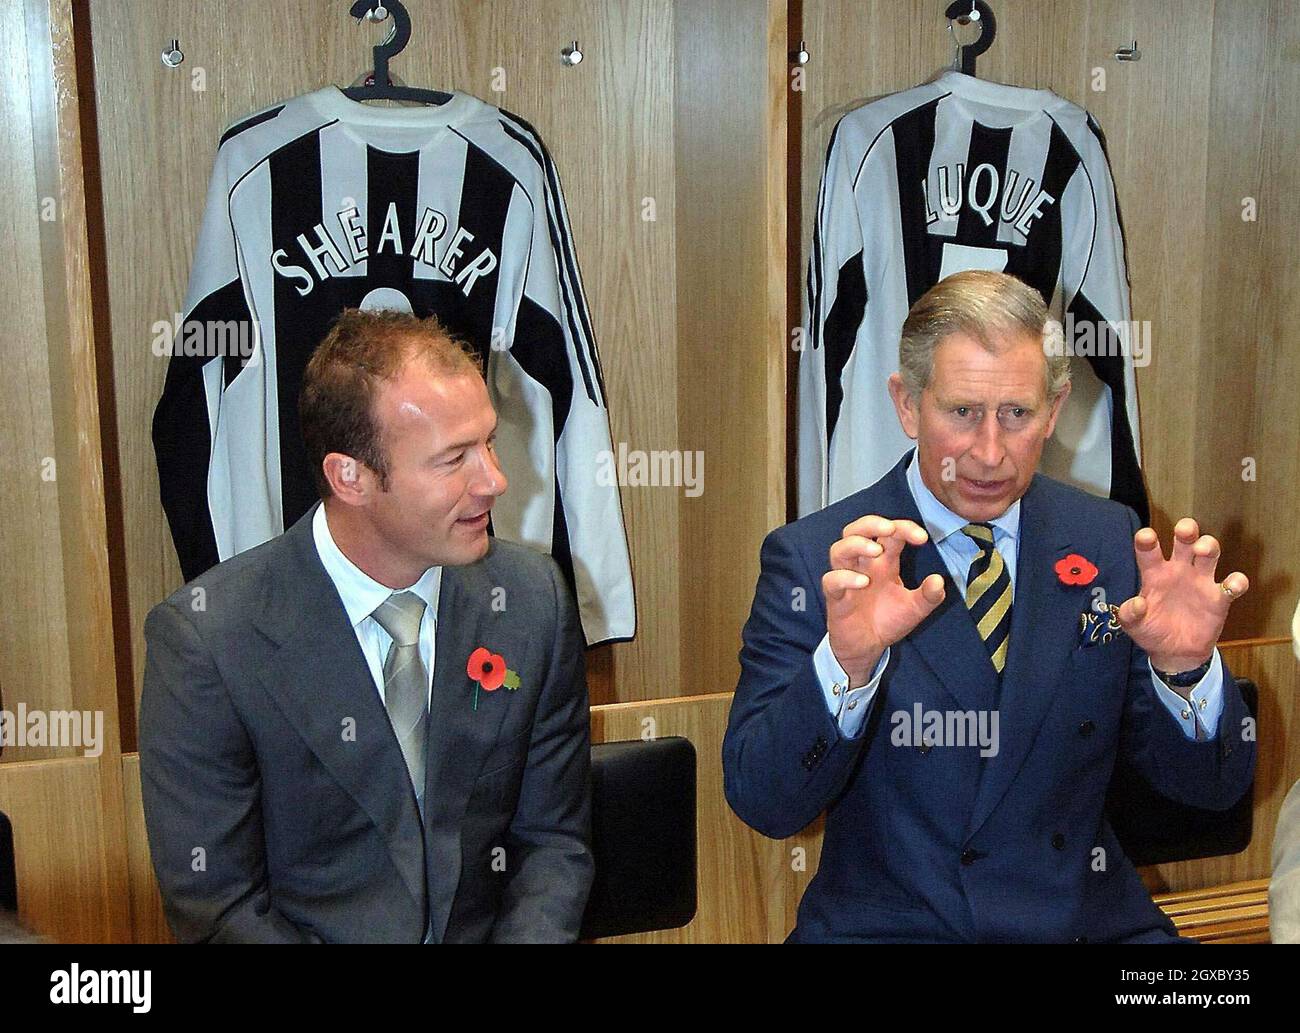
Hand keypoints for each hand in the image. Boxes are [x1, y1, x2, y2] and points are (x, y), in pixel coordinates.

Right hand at [822, 516, 945, 686]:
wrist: (868, 647)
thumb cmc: (887, 621)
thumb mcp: (916, 608)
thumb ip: (930, 595)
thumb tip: (939, 580)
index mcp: (884, 562)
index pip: (890, 534)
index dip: (904, 528)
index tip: (921, 537)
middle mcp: (863, 565)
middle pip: (857, 530)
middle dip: (871, 523)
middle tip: (889, 529)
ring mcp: (847, 579)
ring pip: (839, 549)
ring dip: (856, 544)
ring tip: (876, 551)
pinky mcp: (836, 597)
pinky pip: (831, 580)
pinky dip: (845, 578)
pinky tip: (863, 582)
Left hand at [1116, 517, 1248, 672]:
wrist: (1175, 653)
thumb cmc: (1151, 631)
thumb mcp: (1133, 625)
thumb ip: (1129, 614)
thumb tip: (1137, 604)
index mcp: (1154, 573)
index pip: (1149, 551)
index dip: (1147, 541)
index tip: (1146, 536)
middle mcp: (1178, 571)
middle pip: (1185, 542)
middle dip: (1186, 531)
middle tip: (1185, 529)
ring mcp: (1200, 582)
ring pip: (1209, 554)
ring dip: (1209, 546)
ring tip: (1203, 550)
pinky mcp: (1219, 599)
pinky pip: (1232, 585)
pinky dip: (1236, 582)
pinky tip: (1232, 585)